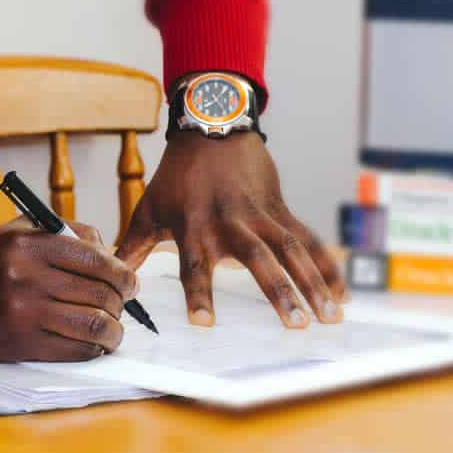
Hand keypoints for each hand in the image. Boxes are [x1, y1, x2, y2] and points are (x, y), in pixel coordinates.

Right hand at [0, 221, 137, 361]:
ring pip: (94, 325)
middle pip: (101, 294)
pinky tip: (93, 344)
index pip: (97, 261)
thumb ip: (67, 232)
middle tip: (121, 306)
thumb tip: (112, 255)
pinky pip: (75, 350)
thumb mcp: (19, 230)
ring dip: (114, 331)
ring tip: (113, 329)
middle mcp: (25, 277)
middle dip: (121, 303)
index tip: (130, 284)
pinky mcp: (20, 344)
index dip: (124, 275)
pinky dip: (94, 349)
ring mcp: (23, 313)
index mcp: (28, 244)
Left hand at [116, 131, 346, 327]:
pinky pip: (309, 240)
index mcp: (195, 227)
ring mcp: (262, 216)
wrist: (213, 128)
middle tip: (297, 324)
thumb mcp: (149, 209)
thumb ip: (131, 247)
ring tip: (330, 316)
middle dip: (279, 292)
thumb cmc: (176, 175)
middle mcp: (232, 223)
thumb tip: (110, 277)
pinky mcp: (282, 210)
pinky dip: (328, 266)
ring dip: (314, 283)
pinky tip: (342, 294)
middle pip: (258, 260)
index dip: (199, 294)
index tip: (204, 323)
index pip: (194, 266)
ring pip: (293, 251)